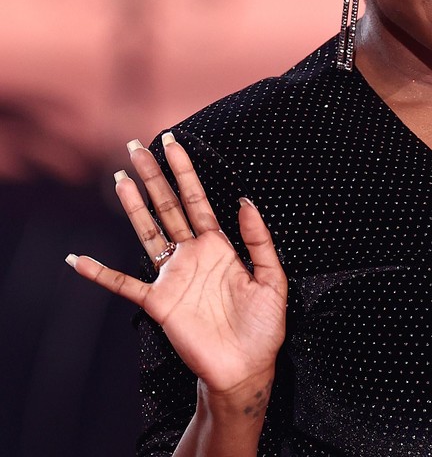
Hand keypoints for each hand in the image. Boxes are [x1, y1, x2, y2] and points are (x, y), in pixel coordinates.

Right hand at [67, 132, 287, 395]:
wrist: (247, 367)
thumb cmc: (263, 326)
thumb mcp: (273, 278)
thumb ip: (259, 240)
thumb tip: (244, 200)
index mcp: (219, 246)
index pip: (197, 199)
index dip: (185, 171)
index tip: (173, 142)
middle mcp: (192, 255)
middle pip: (167, 207)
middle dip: (153, 177)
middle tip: (135, 147)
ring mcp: (173, 277)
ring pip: (147, 233)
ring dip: (132, 207)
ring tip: (119, 179)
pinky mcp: (159, 303)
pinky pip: (124, 284)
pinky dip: (101, 274)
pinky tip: (79, 260)